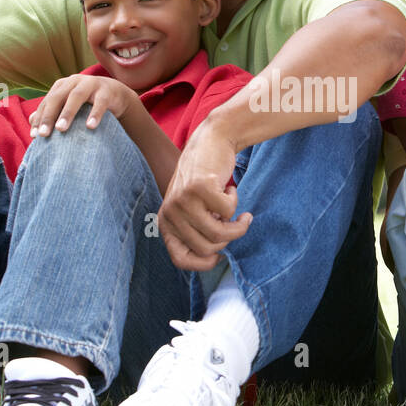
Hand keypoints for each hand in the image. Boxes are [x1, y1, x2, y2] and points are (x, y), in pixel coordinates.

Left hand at [29, 74, 139, 136]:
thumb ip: (51, 111)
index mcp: (62, 85)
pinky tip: (90, 127)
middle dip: (49, 116)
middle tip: (43, 135)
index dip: (40, 118)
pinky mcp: (106, 91)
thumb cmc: (86, 103)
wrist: (114, 94)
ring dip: (67, 113)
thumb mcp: (68, 105)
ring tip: (61, 129)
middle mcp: (74, 82)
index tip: (35, 136)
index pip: (47, 102)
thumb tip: (31, 121)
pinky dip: (95, 114)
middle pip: (58, 97)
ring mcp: (91, 84)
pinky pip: (100, 103)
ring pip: (76, 97)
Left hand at [158, 122, 252, 270]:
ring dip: (238, 225)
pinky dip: (235, 201)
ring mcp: (183, 200)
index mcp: (165, 222)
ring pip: (220, 233)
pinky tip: (229, 189)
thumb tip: (212, 258)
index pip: (180, 260)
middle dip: (228, 239)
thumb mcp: (192, 209)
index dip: (203, 264)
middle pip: (207, 248)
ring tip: (240, 213)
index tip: (219, 255)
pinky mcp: (200, 188)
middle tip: (234, 223)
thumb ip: (195, 232)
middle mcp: (170, 213)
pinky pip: (229, 211)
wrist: (212, 141)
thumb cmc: (205, 179)